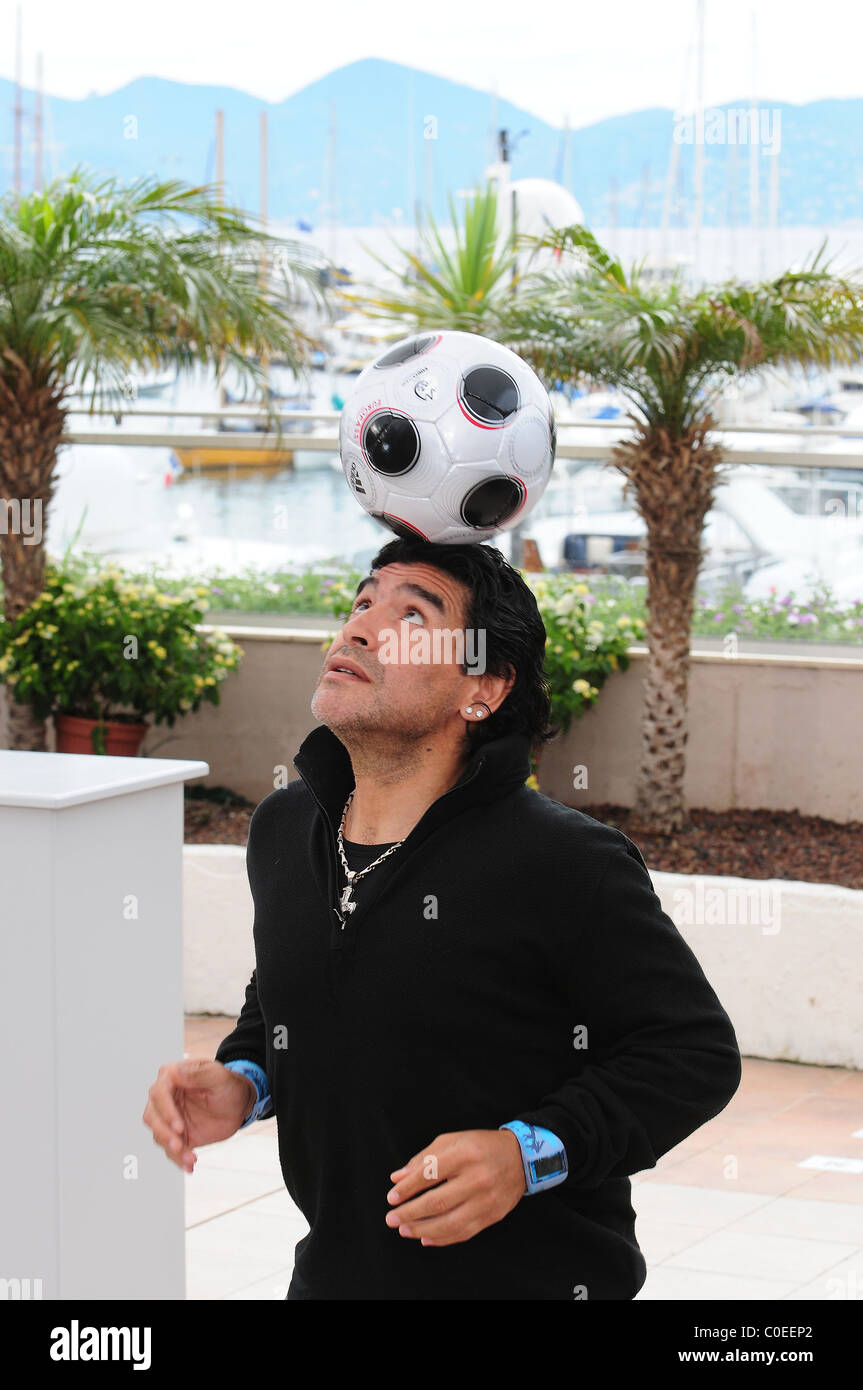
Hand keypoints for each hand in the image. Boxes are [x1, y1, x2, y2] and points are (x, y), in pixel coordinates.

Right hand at [142, 1059, 255, 1172]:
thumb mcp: (219, 1076)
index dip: (166, 1112)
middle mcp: (165, 1097)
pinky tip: (189, 1166)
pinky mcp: (176, 1135)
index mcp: (172, 1077)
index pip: (159, 1094)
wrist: (239, 1103)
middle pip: (152, 1116)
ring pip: (159, 1135)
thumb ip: (198, 1074)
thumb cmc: (229, 1085)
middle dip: (164, 1134)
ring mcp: (168, 1117)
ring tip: (191, 1159)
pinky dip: (178, 1159)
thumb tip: (175, 1073)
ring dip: (172, 1150)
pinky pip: (170, 1149)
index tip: (179, 1128)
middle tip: (180, 1146)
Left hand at [385, 1129, 524, 1246]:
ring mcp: (486, 1200)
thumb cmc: (481, 1147)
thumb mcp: (453, 1141)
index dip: (407, 1187)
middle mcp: (477, 1178)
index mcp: (465, 1154)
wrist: (521, 1158)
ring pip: (449, 1222)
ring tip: (404, 1230)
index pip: (429, 1173)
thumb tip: (397, 1178)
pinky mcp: (492, 1216)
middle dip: (409, 1212)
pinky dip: (442, 1239)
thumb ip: (424, 1158)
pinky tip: (425, 1238)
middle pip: (437, 1201)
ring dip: (422, 1229)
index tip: (391, 1197)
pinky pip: (463, 1233)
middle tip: (391, 1218)